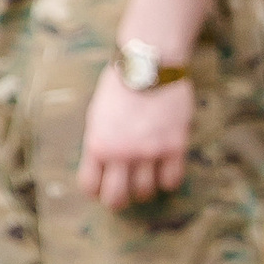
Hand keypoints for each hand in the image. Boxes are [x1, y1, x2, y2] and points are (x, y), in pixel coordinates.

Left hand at [79, 65, 193, 207]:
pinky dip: (167, 180)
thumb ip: (99, 143)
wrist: (150, 63)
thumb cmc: (121, 85)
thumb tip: (103, 168)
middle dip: (118, 200)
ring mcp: (149, 151)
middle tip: (124, 194)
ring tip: (146, 175)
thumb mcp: (97, 114)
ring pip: (146, 191)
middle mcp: (121, 152)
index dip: (95, 190)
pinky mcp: (174, 146)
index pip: (90, 186)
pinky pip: (171, 180)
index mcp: (97, 144)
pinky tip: (165, 168)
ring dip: (144, 188)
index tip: (102, 186)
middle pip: (117, 198)